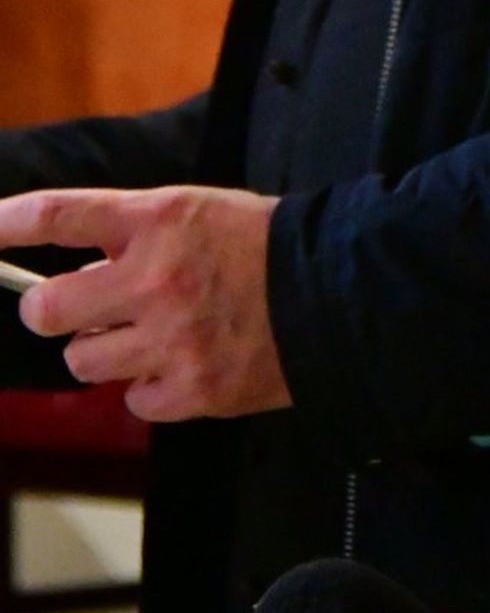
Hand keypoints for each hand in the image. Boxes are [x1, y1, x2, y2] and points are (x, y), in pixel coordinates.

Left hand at [0, 185, 291, 419]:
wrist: (334, 294)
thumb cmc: (265, 246)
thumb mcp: (199, 212)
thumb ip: (138, 235)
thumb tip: (80, 267)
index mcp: (158, 220)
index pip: (60, 216)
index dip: (9, 223)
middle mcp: (153, 278)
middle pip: (47, 310)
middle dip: (52, 312)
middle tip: (77, 309)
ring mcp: (167, 339)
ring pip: (82, 361)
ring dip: (102, 351)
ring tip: (146, 336)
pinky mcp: (187, 389)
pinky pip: (132, 400)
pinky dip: (149, 388)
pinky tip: (183, 363)